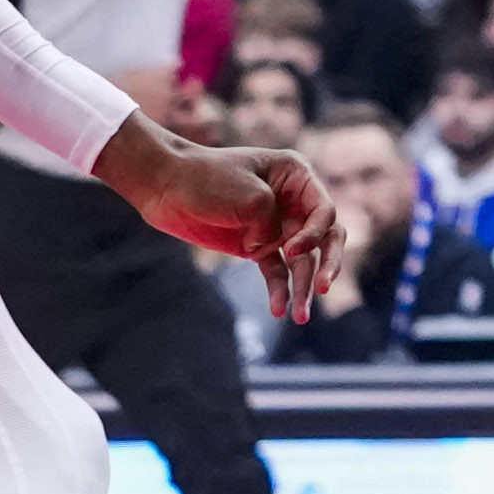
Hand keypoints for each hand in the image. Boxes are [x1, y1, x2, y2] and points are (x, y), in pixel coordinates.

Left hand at [115, 122, 339, 309]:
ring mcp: (275, 225)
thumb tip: (268, 249)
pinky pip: (276, 272)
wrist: (165, 187)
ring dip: (303, 287)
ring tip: (301, 318)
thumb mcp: (250, 196)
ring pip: (302, 261)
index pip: (324, 210)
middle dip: (328, 263)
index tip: (293, 250)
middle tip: (323, 288)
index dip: (315, 234)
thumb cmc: (207, 179)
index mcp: (296, 176)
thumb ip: (271, 226)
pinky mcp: (256, 247)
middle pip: (325, 236)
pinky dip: (278, 291)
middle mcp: (292, 201)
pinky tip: (278, 310)